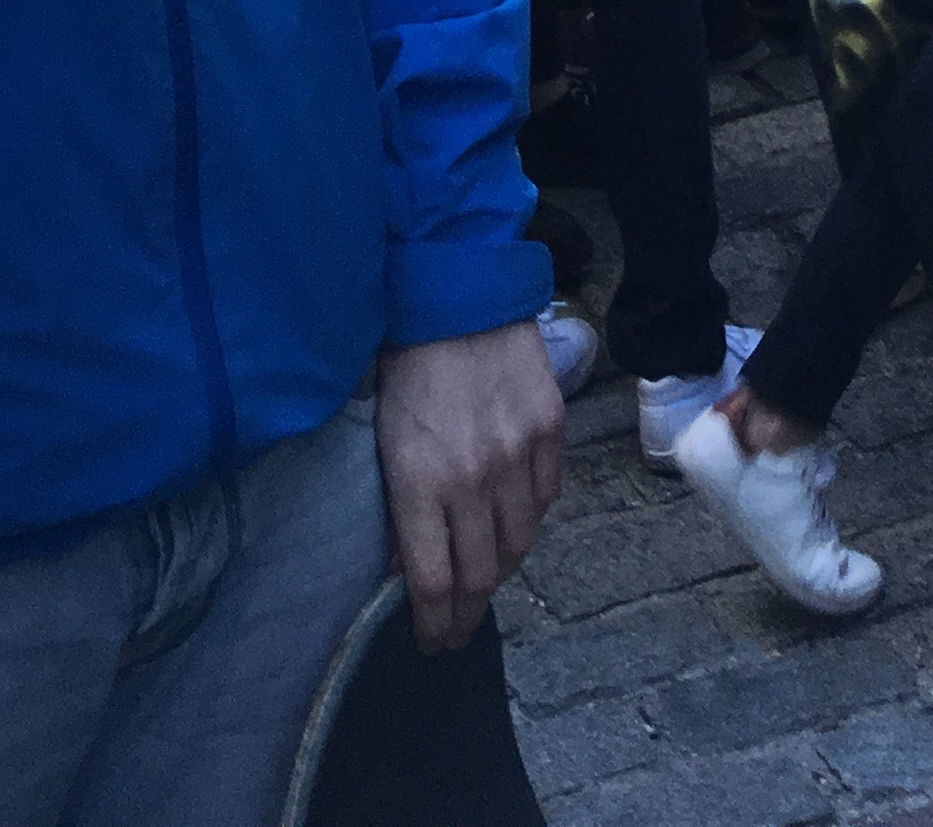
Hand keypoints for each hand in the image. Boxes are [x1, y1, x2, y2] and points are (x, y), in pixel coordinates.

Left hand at [375, 320, 564, 652]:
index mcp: (420, 481)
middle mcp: (474, 478)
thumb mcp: (383, 437)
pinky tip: (514, 523)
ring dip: (501, 571)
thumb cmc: (406, 363)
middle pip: (481, 575)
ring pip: (520, 543)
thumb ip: (399, 506)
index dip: (434, 624)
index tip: (431, 642)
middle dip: (467, 616)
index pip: (433, 582)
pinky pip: (546, 498)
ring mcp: (518, 454)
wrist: (458, 291)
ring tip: (486, 579)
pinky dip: (530, 519)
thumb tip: (404, 565)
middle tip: (458, 631)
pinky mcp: (550, 429)